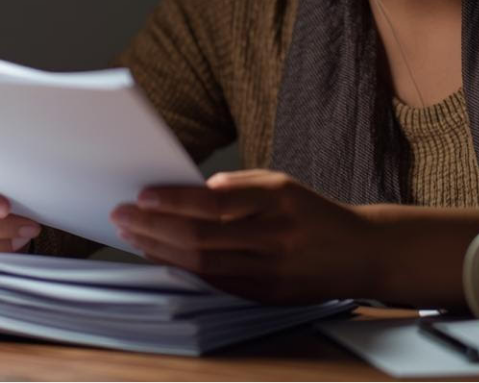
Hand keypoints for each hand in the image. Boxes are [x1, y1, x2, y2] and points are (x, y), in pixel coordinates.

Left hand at [109, 169, 374, 302]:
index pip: (217, 203)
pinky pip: (215, 282)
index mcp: (279, 200)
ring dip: (160, 248)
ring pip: (204, 264)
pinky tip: (160, 253)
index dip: (176, 200)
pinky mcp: (266, 295)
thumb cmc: (309, 210)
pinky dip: (182, 267)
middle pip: (203, 237)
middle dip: (155, 226)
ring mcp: (271, 272)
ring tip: (131, 233)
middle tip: (121, 214)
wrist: (358, 252)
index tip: (142, 194)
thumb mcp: (279, 183)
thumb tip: (187, 192)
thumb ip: (235, 186)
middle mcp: (275, 237)